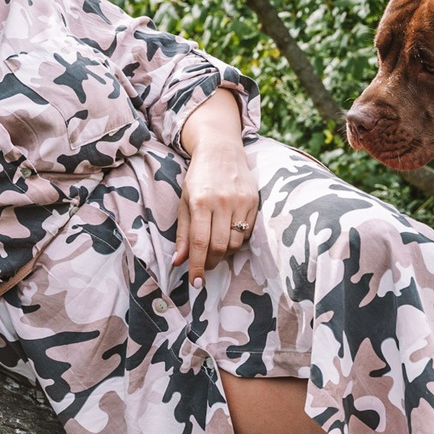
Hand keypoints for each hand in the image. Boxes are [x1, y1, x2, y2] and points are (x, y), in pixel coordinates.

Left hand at [173, 139, 259, 285]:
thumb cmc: (198, 177)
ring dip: (225, 253)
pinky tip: (228, 234)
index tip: (195, 282)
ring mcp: (240, 201)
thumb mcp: (184, 201)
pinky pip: (247, 232)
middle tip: (204, 267)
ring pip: (235, 242)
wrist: (221, 150)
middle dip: (211, 263)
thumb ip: (183, 233)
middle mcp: (222, 202)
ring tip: (215, 249)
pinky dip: (237, 240)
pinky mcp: (254, 201)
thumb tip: (179, 262)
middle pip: (219, 246)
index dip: (197, 266)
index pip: (199, 243)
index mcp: (200, 201)